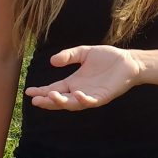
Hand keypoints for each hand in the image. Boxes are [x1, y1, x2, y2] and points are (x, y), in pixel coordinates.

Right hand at [23, 45, 140, 109]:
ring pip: (73, 104)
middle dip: (48, 101)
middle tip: (35, 100)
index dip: (42, 91)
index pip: (54, 89)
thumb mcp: (84, 53)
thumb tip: (52, 61)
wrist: (128, 61)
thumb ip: (69, 56)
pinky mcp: (102, 97)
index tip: (29, 91)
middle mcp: (79, 91)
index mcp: (73, 82)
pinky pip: (91, 101)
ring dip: (62, 102)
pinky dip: (83, 100)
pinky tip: (76, 94)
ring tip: (51, 96)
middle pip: (60, 100)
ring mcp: (90, 95)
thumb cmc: (107, 57)